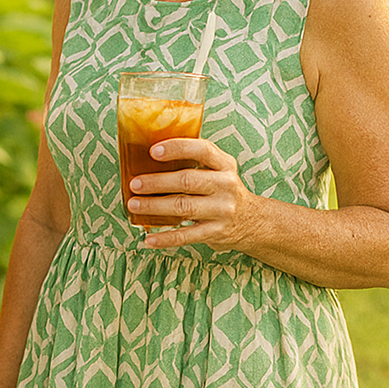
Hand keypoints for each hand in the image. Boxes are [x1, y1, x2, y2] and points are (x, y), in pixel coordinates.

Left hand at [128, 137, 259, 250]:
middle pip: (187, 181)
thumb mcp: (219, 169)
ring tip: (134, 205)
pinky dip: (165, 238)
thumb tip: (147, 155)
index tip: (153, 151)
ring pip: (184, 207)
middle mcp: (226, 186)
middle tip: (134, 184)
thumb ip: (194, 159)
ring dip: (154, 207)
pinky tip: (148, 239)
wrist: (254, 221)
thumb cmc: (223, 189)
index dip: (177, 148)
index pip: (202, 150)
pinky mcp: (216, 232)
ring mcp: (223, 210)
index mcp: (224, 165)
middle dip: (157, 182)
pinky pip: (187, 236)